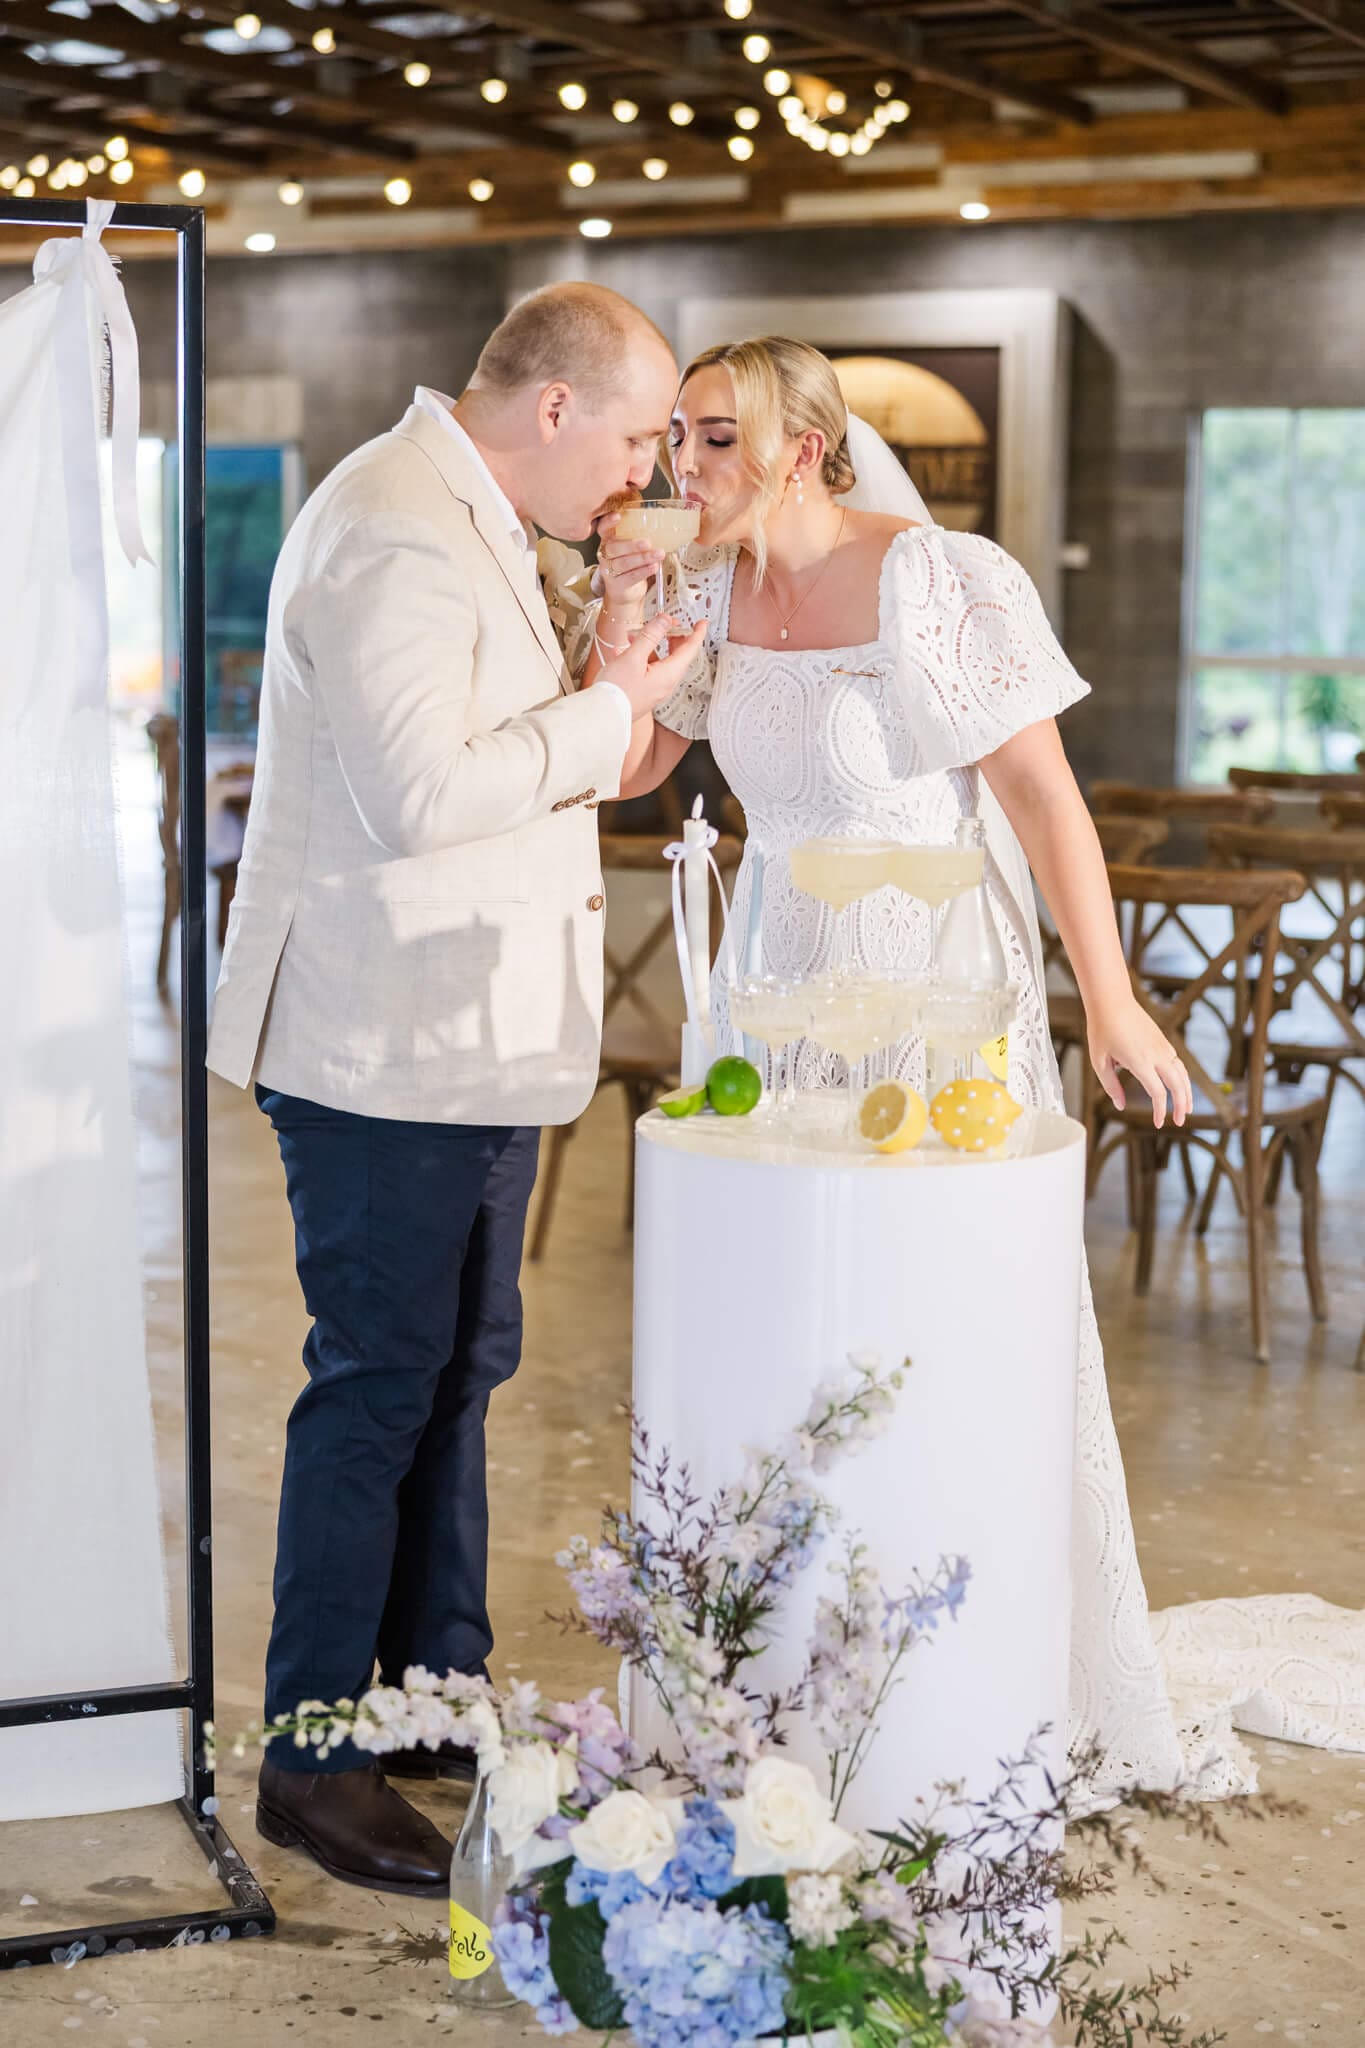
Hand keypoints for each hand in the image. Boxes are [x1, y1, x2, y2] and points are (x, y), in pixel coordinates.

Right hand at [596, 513, 663, 615]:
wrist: (625, 592)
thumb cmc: (630, 565)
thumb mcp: (632, 549)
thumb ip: (640, 537)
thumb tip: (662, 526)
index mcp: (609, 540)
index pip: (603, 529)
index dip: (608, 522)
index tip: (618, 516)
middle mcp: (606, 554)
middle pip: (614, 547)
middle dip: (632, 545)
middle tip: (648, 543)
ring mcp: (609, 570)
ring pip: (624, 563)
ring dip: (643, 558)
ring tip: (658, 554)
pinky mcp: (617, 584)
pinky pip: (630, 577)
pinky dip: (643, 571)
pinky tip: (653, 567)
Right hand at [596, 614, 706, 722]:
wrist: (603, 715)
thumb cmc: (617, 692)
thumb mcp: (633, 657)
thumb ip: (650, 636)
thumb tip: (665, 621)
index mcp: (668, 674)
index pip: (690, 650)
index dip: (697, 633)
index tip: (702, 623)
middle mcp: (665, 683)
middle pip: (676, 654)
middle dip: (671, 635)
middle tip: (666, 623)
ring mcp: (654, 688)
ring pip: (660, 660)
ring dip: (649, 644)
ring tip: (633, 635)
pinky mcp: (643, 691)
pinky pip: (648, 669)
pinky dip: (640, 656)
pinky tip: (623, 652)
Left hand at [1089, 997, 1192, 1129]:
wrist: (1112, 1002)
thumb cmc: (1102, 1030)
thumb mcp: (1099, 1062)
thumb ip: (1111, 1086)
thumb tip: (1121, 1105)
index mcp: (1140, 1062)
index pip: (1158, 1093)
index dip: (1160, 1111)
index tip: (1158, 1123)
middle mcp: (1156, 1055)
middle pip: (1177, 1085)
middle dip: (1181, 1105)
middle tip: (1180, 1121)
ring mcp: (1162, 1046)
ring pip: (1182, 1073)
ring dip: (1187, 1092)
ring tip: (1187, 1108)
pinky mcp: (1163, 1041)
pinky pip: (1178, 1063)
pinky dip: (1183, 1078)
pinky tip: (1180, 1086)